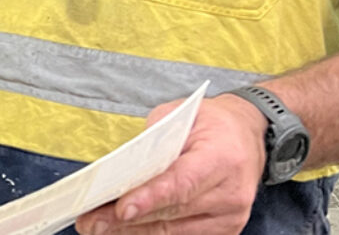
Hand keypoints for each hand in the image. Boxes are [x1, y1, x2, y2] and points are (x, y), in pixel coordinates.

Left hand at [75, 94, 267, 234]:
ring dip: (132, 231)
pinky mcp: (225, 230)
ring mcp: (230, 217)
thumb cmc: (210, 123)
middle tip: (90, 220)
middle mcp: (231, 193)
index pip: (181, 184)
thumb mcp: (179, 114)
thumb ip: (152, 141)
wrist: (249, 136)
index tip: (121, 208)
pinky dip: (151, 233)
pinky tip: (124, 231)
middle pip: (172, 212)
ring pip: (173, 230)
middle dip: (126, 219)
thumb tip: (121, 169)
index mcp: (222, 158)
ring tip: (98, 227)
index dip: (150, 198)